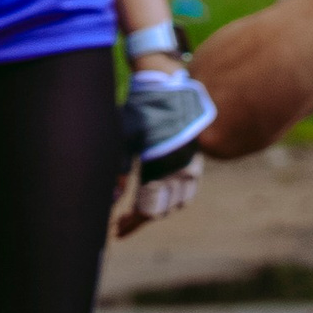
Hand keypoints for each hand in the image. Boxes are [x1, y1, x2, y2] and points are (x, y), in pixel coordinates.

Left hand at [114, 59, 215, 233]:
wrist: (168, 84)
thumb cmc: (141, 109)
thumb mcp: (123, 136)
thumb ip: (117, 168)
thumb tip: (114, 196)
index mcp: (161, 168)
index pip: (148, 211)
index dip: (131, 223)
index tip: (116, 228)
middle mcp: (181, 172)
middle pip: (162, 210)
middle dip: (140, 217)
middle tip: (121, 218)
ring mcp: (192, 166)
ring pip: (177, 202)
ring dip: (158, 207)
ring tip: (136, 206)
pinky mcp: (197, 159)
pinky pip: (187, 189)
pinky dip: (172, 195)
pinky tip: (156, 190)